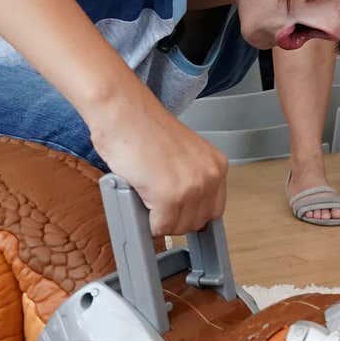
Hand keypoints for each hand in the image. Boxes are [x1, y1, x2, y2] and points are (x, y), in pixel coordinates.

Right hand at [89, 88, 227, 236]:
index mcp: (216, 165)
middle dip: (175, 218)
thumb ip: (191, 179)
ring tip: (147, 194)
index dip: (191, 213)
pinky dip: (146, 221)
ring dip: (160, 219)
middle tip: (156, 202)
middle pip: (198, 222)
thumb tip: (187, 208)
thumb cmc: (142, 128)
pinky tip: (140, 199)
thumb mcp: (183, 156)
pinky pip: (159, 227)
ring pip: (179, 227)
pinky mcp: (169, 197)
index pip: (214, 210)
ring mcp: (192, 187)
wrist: (122, 113)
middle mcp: (209, 176)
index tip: (178, 212)